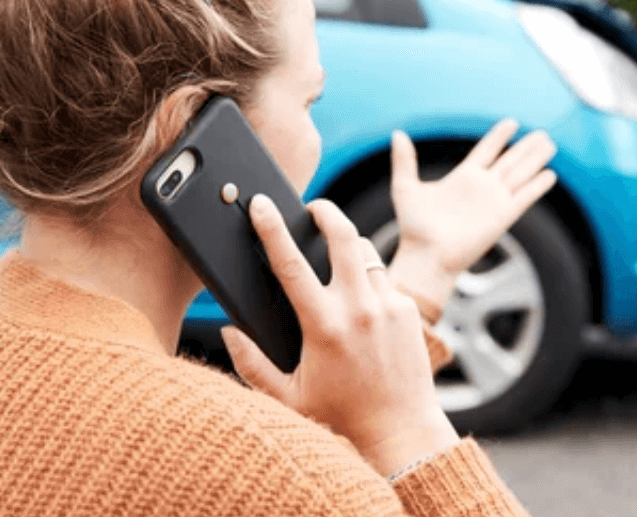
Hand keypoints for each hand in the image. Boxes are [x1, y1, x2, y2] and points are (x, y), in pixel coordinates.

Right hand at [222, 194, 457, 475]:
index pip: (290, 263)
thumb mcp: (287, 397)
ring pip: (366, 252)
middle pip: (342, 235)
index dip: (272, 228)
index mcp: (323, 326)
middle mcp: (359, 309)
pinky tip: (359, 300)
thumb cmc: (340, 417)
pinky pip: (384, 278)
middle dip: (325, 211)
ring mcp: (388, 306)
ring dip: (348, 245)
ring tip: (334, 255)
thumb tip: (228, 330)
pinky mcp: (409, 310)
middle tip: (312, 207)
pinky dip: (368, 279)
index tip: (261, 204)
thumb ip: (251, 364)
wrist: (401, 431)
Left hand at [389, 119, 556, 311]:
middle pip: (510, 161)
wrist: (426, 257)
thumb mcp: (405, 187)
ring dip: (536, 160)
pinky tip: (550, 174)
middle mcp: (482, 187)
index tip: (512, 122)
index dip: (499, 137)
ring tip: (550, 144)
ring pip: (521, 174)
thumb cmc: (414, 228)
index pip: (486, 151)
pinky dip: (537, 186)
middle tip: (542, 133)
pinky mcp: (502, 217)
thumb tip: (398, 133)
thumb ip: (404, 160)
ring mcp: (494, 201)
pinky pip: (524, 197)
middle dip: (526, 147)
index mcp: (462, 178)